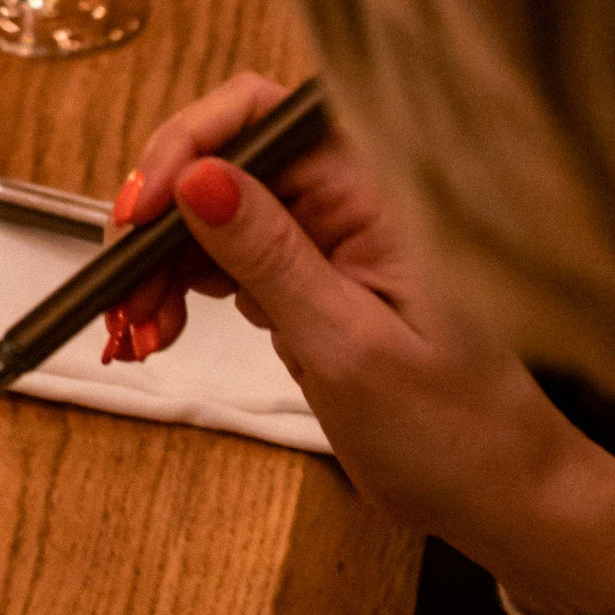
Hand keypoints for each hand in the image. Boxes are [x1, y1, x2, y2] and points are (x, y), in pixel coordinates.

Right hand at [104, 74, 614, 614]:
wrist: (494, 497)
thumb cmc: (450, 429)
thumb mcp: (346, 345)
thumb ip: (269, 257)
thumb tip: (197, 177)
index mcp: (373, 194)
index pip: (259, 116)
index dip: (186, 147)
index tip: (139, 212)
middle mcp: (345, 201)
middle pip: (220, 161)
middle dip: (157, 217)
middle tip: (120, 289)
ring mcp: (322, 239)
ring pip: (208, 213)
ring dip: (157, 263)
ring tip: (135, 327)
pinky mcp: (302, 279)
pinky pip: (221, 259)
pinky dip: (177, 289)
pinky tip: (160, 328)